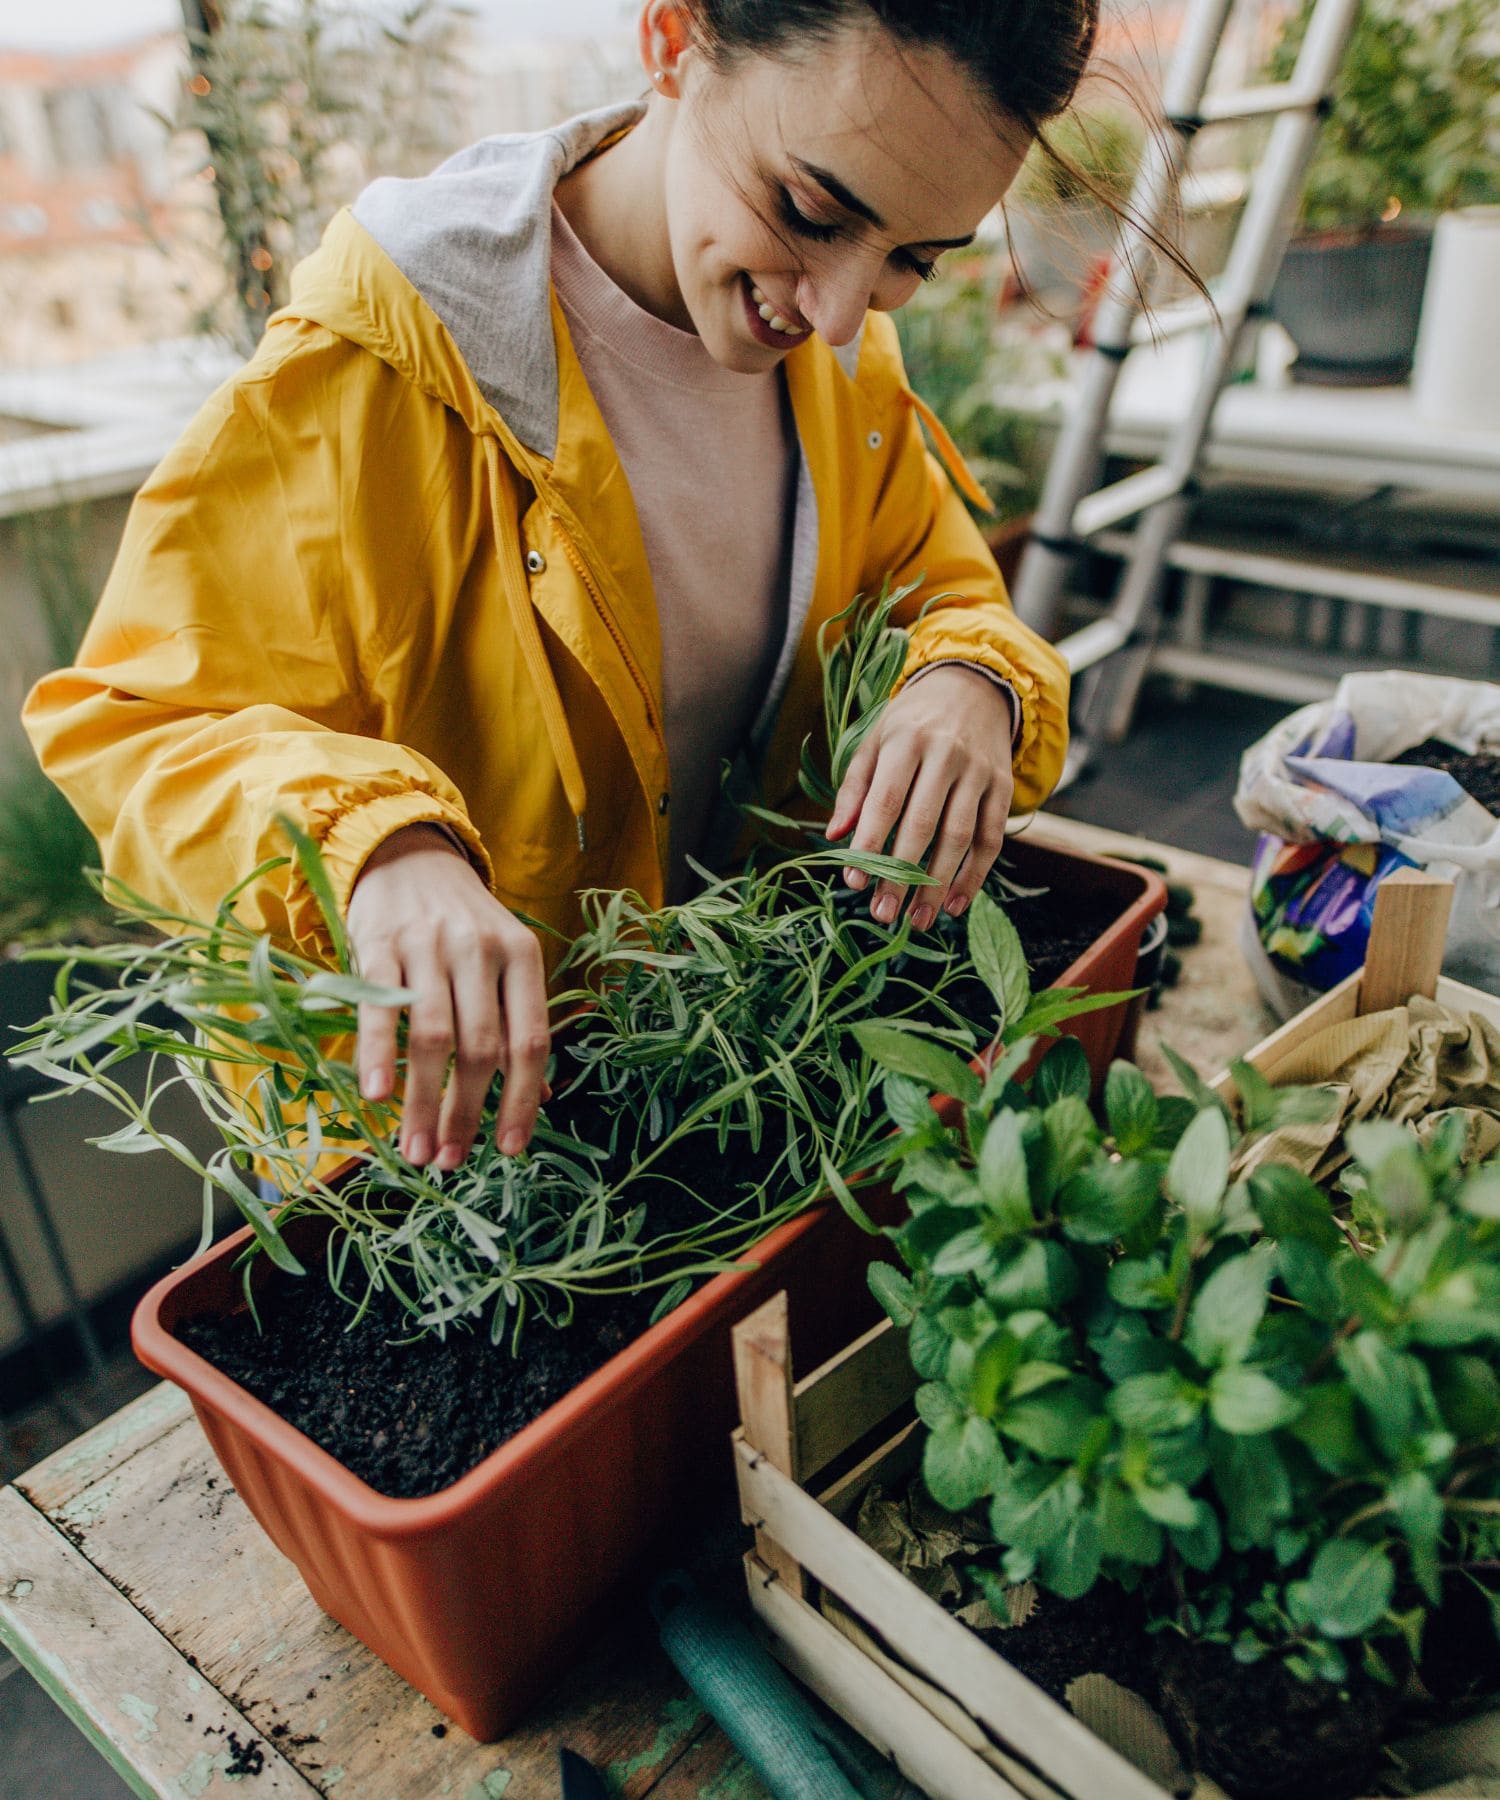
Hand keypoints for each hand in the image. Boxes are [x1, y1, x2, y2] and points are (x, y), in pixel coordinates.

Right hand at [345, 824, 549, 1168]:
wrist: (408, 854)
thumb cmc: (462, 923)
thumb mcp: (504, 960)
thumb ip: (516, 1023)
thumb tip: (541, 1097)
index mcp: (523, 956)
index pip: (531, 1041)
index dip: (523, 1100)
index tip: (508, 1150)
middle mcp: (481, 950)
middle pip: (480, 1047)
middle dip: (466, 1113)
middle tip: (450, 1160)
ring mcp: (430, 946)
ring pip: (432, 1038)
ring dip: (422, 1102)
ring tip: (416, 1149)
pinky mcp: (380, 945)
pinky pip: (380, 1011)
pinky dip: (378, 1057)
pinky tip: (377, 1098)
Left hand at [826, 667, 1014, 928]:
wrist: (975, 687)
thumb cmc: (913, 721)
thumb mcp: (876, 740)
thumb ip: (855, 787)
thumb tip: (836, 835)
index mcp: (907, 740)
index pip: (886, 800)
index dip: (870, 843)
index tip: (854, 882)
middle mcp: (947, 754)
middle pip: (923, 824)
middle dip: (901, 875)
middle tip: (882, 914)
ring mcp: (979, 771)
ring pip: (960, 836)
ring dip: (938, 885)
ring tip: (916, 921)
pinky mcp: (1003, 786)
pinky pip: (991, 839)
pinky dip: (974, 876)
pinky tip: (953, 905)